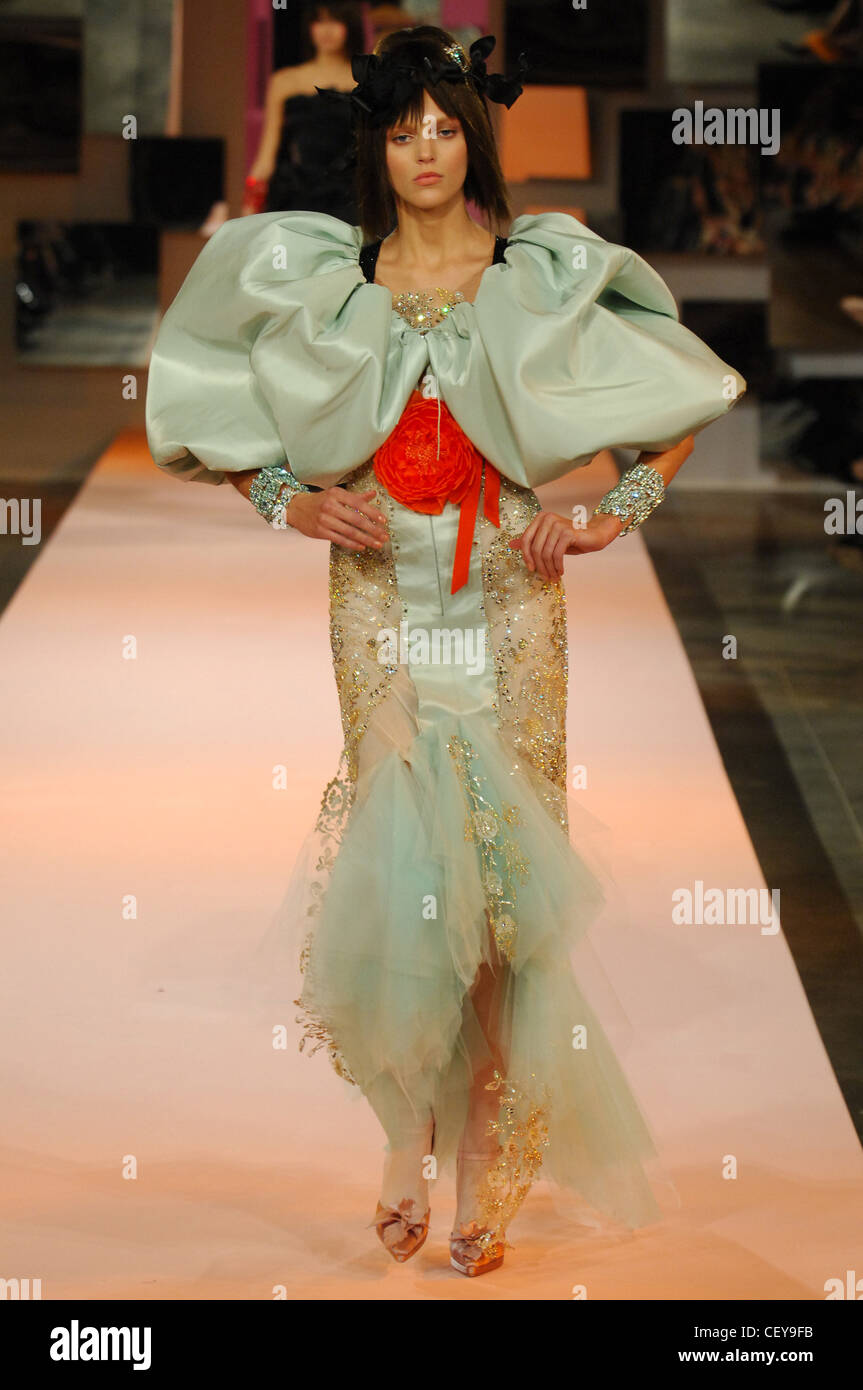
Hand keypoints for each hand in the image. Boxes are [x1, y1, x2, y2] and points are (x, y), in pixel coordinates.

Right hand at [286, 487, 388, 551]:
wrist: (296, 508)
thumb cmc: (320, 501)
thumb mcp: (336, 494)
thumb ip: (356, 497)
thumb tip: (373, 494)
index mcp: (337, 494)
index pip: (359, 504)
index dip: (373, 513)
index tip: (384, 521)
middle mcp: (330, 506)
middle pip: (356, 520)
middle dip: (373, 530)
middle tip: (384, 536)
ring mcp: (324, 520)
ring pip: (350, 532)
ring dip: (366, 539)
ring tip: (377, 544)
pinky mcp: (320, 531)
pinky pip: (340, 539)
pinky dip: (352, 544)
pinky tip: (362, 546)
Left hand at [508, 511, 622, 578]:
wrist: (594, 535)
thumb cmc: (571, 540)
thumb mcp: (549, 541)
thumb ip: (532, 542)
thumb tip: (511, 544)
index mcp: (540, 518)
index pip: (526, 539)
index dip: (526, 556)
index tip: (531, 569)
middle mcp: (547, 518)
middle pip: (535, 548)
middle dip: (540, 566)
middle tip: (546, 577)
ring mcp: (557, 524)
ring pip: (546, 553)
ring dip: (549, 568)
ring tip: (553, 576)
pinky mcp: (567, 532)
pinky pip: (557, 554)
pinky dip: (558, 566)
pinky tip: (561, 571)